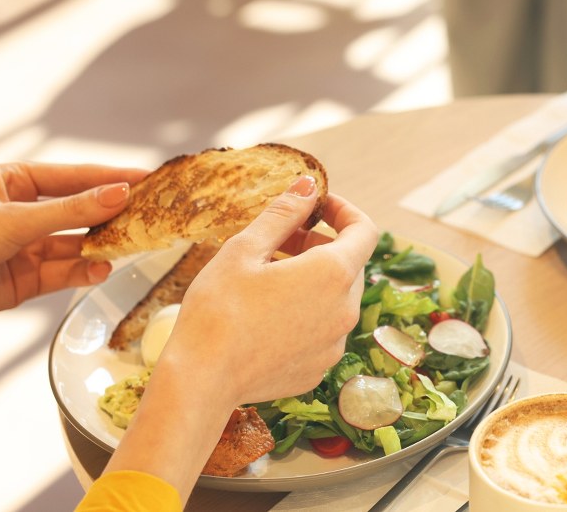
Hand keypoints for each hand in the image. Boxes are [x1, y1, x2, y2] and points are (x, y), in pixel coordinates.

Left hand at [0, 162, 147, 352]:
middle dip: (110, 215)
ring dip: (99, 246)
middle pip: (78, 211)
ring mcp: (26, 246)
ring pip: (75, 243)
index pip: (74, 177)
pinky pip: (65, 272)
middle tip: (147, 215)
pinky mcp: (27, 278)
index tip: (147, 180)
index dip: (111, 179)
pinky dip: (84, 272)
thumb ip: (73, 211)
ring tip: (128, 245)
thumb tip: (121, 195)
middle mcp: (23, 212)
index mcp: (15, 182)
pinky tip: (101, 269)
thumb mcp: (18, 219)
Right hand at [158, 179, 378, 406]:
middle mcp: (345, 311)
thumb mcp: (245, 249)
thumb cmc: (219, 309)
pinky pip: (322, 329)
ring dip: (312, 279)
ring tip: (267, 277)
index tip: (318, 206)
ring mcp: (334, 344)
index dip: (344, 211)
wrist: (202, 380)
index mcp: (333, 274)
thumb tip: (308, 185)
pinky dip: (305, 312)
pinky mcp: (318, 368)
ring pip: (336, 298)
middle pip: (349, 264)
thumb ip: (283, 213)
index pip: (365, 231)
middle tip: (279, 241)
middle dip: (320, 244)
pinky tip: (266, 314)